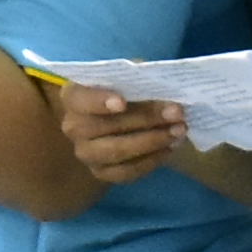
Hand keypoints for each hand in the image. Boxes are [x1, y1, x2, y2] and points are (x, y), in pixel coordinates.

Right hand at [52, 80, 195, 187]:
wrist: (123, 119)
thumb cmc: (125, 91)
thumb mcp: (130, 78)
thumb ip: (139, 78)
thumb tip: (162, 84)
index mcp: (74, 96)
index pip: (79, 98)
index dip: (98, 101)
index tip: (121, 102)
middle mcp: (73, 127)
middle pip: (104, 127)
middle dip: (144, 120)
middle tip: (176, 113)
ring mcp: (86, 153)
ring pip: (116, 152)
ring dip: (151, 142)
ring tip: (178, 131)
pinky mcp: (101, 172)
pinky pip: (125, 172)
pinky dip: (150, 161)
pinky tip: (169, 148)